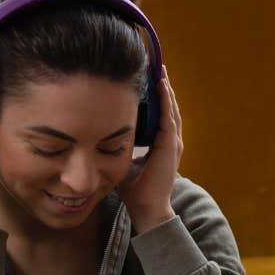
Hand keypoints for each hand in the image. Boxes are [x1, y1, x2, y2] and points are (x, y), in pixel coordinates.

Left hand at [119, 66, 181, 231]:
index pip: (160, 115)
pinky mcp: (170, 146)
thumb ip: (118, 148)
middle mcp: (170, 142)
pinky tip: (161, 85)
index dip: (156, 97)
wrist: (147, 208)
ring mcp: (172, 143)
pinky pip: (168, 117)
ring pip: (170, 109)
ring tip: (160, 70)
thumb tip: (102, 136)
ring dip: (166, 89)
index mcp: (160, 145)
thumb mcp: (124, 162)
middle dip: (162, 87)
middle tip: (156, 66)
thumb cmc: (135, 190)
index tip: (148, 79)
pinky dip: (166, 100)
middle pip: (168, 108)